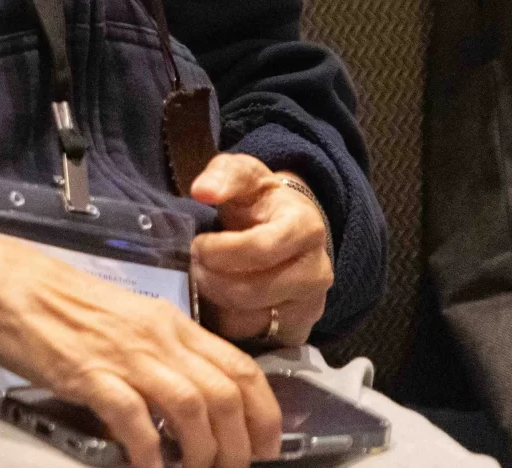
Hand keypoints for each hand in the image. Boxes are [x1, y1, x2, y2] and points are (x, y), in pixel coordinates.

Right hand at [0, 230, 280, 467]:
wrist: (3, 282)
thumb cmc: (57, 300)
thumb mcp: (125, 317)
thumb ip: (158, 350)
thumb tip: (188, 395)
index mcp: (169, 321)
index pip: (240, 368)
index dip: (265, 414)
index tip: (268, 445)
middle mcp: (156, 337)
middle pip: (224, 395)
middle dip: (239, 445)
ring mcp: (124, 355)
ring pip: (192, 408)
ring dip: (202, 452)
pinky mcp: (88, 373)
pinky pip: (134, 419)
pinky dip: (150, 451)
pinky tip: (148, 467)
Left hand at [191, 154, 333, 346]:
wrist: (288, 226)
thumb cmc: (260, 200)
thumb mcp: (244, 174)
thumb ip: (224, 175)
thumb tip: (202, 190)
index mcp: (306, 228)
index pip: (260, 248)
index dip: (221, 250)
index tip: (198, 244)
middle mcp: (317, 271)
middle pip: (254, 290)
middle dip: (213, 279)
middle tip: (193, 265)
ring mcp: (311, 305)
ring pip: (252, 318)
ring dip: (217, 302)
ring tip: (202, 280)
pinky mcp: (298, 329)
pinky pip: (255, 337)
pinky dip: (228, 322)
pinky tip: (217, 301)